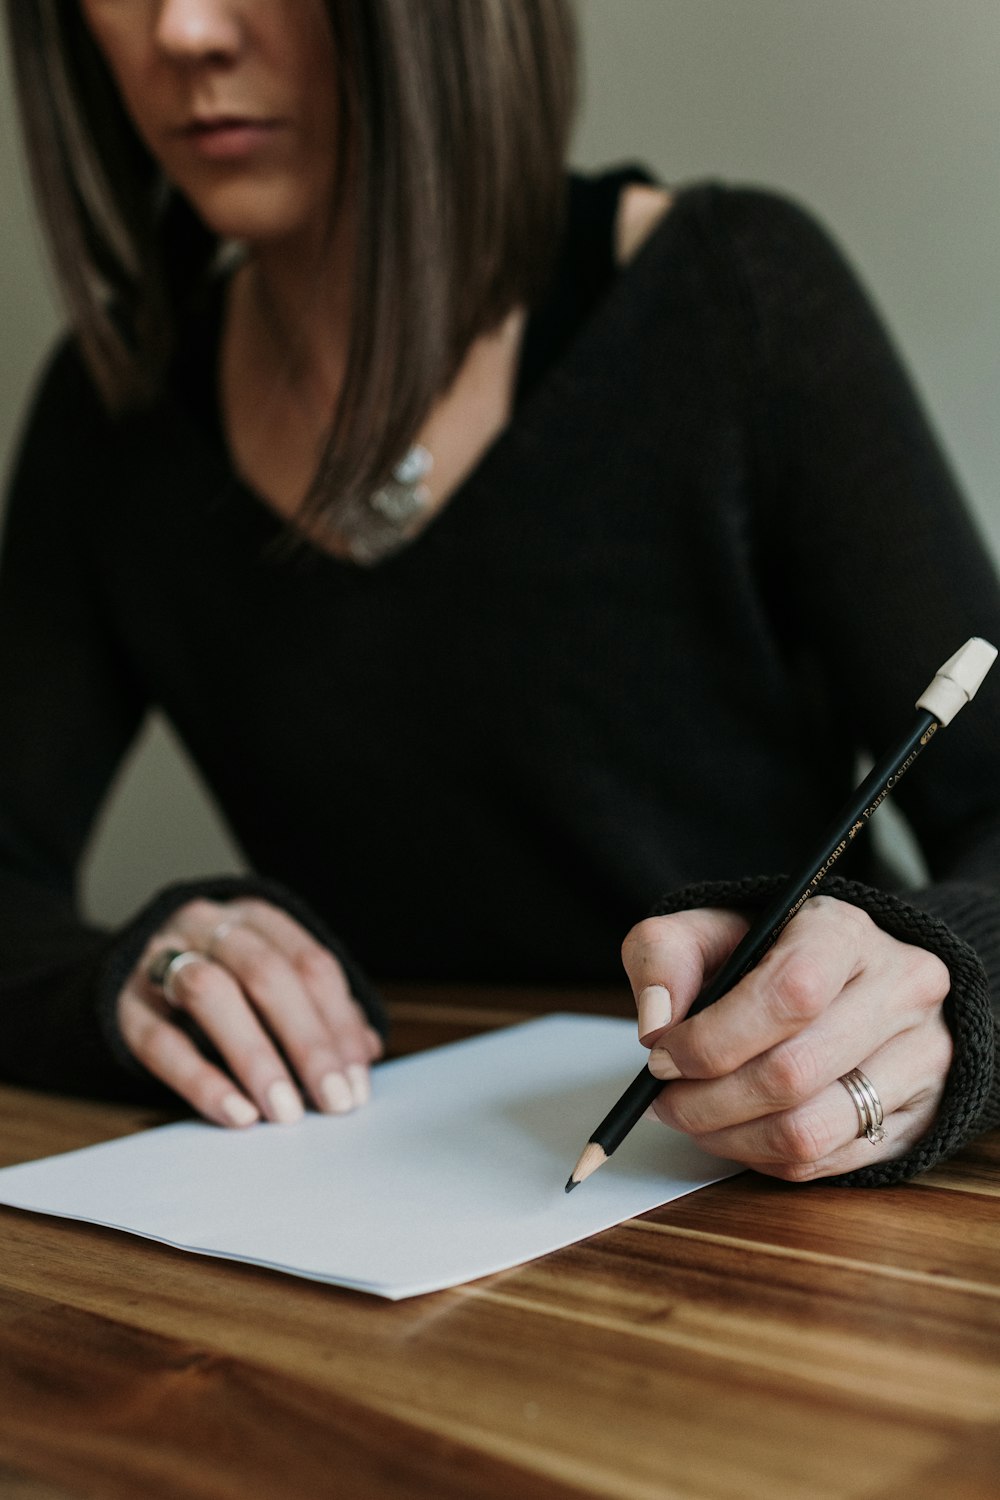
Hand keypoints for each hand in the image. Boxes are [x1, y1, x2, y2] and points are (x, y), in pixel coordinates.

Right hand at [119, 897, 382, 1127]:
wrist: (125, 970)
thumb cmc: (219, 980)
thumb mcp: (270, 981)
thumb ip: (317, 1010)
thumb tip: (366, 1050)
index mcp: (256, 918)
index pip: (310, 964)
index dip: (339, 1024)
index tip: (357, 1080)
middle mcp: (207, 926)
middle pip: (266, 973)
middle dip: (307, 1041)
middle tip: (333, 1100)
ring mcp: (158, 958)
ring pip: (211, 993)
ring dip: (257, 1056)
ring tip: (285, 1111)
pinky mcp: (122, 1004)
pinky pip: (161, 1040)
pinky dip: (202, 1080)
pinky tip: (237, 1113)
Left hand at [621, 896, 952, 1179]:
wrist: (845, 979)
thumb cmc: (767, 956)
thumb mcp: (707, 931)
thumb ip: (665, 956)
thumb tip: (657, 1023)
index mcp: (843, 931)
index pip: (789, 994)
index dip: (713, 1038)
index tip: (662, 1055)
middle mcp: (899, 989)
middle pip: (793, 1072)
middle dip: (707, 1100)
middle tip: (665, 1100)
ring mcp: (921, 1055)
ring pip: (810, 1130)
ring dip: (731, 1139)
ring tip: (696, 1120)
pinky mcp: (920, 1114)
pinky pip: (826, 1162)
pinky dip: (764, 1157)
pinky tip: (738, 1131)